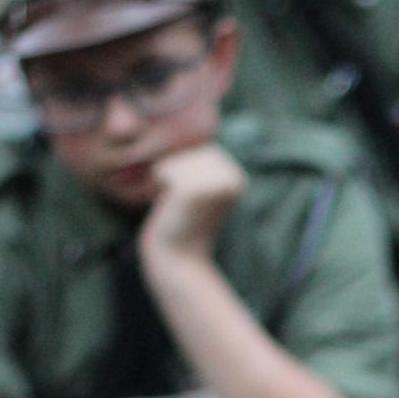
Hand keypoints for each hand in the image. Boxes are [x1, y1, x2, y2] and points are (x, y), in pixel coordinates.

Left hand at [138, 143, 245, 258]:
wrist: (178, 260)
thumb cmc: (182, 224)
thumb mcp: (198, 190)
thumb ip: (199, 165)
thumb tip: (190, 136)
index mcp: (238, 177)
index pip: (202, 151)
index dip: (187, 173)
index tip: (193, 203)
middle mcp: (234, 178)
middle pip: (191, 152)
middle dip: (178, 175)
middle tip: (184, 207)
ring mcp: (215, 183)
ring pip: (178, 159)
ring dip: (168, 182)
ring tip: (179, 207)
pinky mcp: (195, 188)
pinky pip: (166, 169)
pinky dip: (160, 187)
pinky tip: (171, 208)